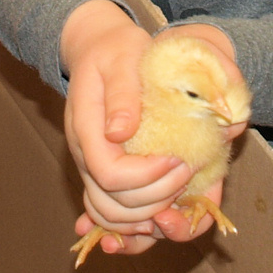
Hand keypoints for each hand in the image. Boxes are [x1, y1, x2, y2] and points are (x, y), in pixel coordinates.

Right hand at [60, 1, 189, 258]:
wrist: (99, 50)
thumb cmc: (115, 50)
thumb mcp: (122, 57)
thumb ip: (121, 93)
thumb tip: (120, 132)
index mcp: (86, 128)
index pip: (108, 174)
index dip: (146, 176)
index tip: (178, 158)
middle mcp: (85, 154)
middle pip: (112, 203)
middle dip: (156, 198)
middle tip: (187, 171)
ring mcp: (91, 166)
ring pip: (110, 215)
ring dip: (147, 216)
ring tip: (180, 192)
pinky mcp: (103, 171)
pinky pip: (110, 212)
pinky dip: (135, 222)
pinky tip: (160, 217)